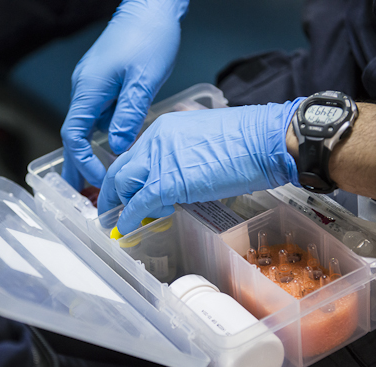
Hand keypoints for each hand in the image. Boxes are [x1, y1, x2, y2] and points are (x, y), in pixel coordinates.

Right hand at [60, 0, 188, 189]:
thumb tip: (118, 147)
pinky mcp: (102, 82)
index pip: (74, 136)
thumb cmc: (149, 38)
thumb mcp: (143, 81)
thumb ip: (129, 116)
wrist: (151, 7)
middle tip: (77, 194)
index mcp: (89, 90)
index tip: (99, 180)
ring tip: (98, 179)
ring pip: (86, 126)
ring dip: (90, 152)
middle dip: (75, 165)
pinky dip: (101, 135)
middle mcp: (84, 89)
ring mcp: (91, 85)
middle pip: (73, 135)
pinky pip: (97, 114)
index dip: (83, 162)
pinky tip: (114, 148)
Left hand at [98, 100, 303, 233]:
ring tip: (122, 221)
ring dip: (121, 205)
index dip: (126, 177)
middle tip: (111, 210)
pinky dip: (129, 217)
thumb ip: (183, 156)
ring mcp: (159, 160)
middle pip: (120, 169)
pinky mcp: (167, 182)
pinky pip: (138, 203)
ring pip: (123, 185)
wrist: (264, 141)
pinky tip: (126, 228)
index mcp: (164, 129)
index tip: (124, 191)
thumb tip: (178, 178)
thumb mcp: (204, 141)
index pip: (134, 155)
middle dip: (112, 193)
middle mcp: (155, 141)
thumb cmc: (247, 142)